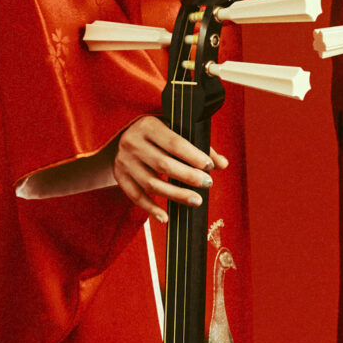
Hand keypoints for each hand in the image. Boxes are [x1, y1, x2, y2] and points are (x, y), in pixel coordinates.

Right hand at [110, 114, 225, 218]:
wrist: (121, 135)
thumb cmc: (156, 133)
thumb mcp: (173, 130)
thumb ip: (198, 146)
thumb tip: (222, 164)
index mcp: (148, 125)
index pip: (174, 143)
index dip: (193, 156)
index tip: (210, 167)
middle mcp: (133, 143)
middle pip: (163, 164)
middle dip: (188, 176)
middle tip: (207, 184)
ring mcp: (124, 161)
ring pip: (151, 184)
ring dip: (175, 195)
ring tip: (196, 200)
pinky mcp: (120, 176)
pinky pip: (135, 196)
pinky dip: (150, 209)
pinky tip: (166, 217)